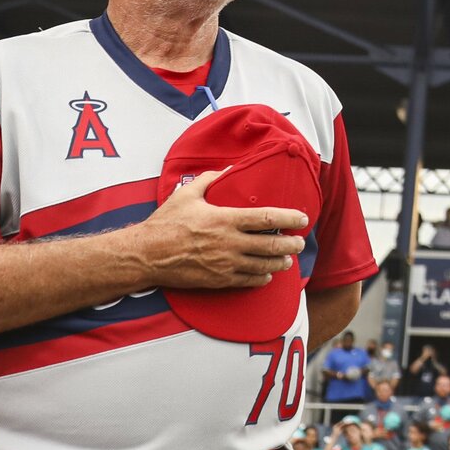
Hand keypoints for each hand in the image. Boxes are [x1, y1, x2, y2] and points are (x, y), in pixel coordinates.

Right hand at [133, 170, 306, 289]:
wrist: (147, 255)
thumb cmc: (166, 223)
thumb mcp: (186, 194)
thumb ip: (209, 179)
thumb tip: (228, 168)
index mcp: (225, 219)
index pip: (266, 218)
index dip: (289, 218)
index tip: (303, 218)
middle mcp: (230, 243)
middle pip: (272, 245)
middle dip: (292, 244)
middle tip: (300, 242)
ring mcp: (226, 264)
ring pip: (264, 266)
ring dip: (281, 263)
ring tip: (288, 259)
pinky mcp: (219, 280)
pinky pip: (248, 281)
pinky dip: (261, 278)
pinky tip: (266, 274)